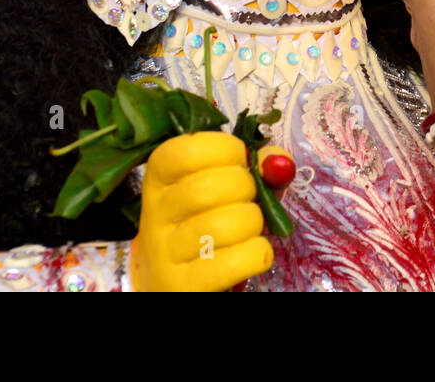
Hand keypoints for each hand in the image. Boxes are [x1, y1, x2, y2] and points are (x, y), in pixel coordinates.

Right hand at [131, 131, 272, 291]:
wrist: (177, 281)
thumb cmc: (206, 221)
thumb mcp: (223, 186)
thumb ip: (255, 167)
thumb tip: (280, 162)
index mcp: (159, 177)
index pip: (186, 151)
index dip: (226, 149)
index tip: (240, 160)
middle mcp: (154, 213)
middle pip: (206, 188)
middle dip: (245, 187)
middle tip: (248, 197)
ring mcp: (164, 253)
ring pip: (220, 226)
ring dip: (252, 222)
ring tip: (251, 226)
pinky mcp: (181, 285)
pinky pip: (232, 263)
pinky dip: (257, 253)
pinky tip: (254, 252)